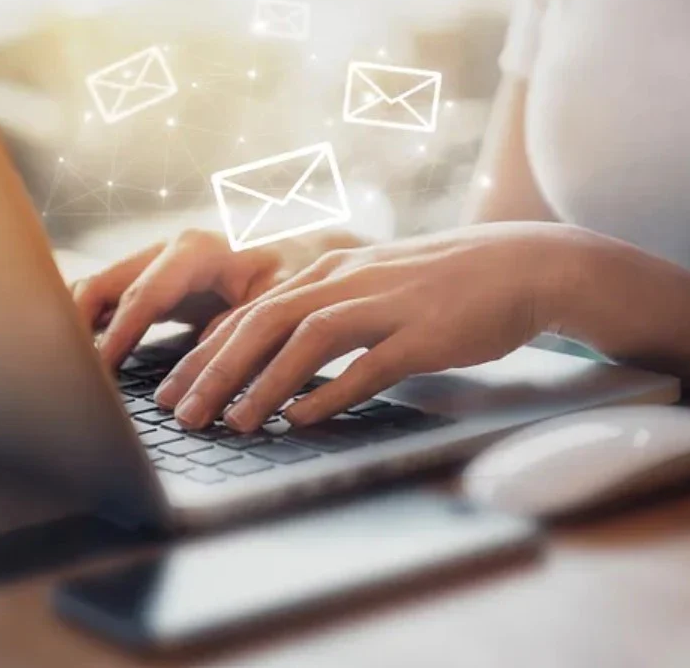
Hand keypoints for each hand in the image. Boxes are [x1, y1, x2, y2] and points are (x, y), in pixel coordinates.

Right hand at [70, 229, 360, 366]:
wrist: (306, 253)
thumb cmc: (297, 274)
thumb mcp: (279, 299)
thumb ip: (242, 325)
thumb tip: (203, 363)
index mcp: (197, 249)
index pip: (143, 295)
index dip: (119, 335)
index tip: (101, 370)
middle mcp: (167, 250)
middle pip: (102, 284)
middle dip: (78, 326)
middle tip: (68, 372)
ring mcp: (156, 265)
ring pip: (97, 290)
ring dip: (78, 327)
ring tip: (68, 370)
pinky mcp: (154, 283)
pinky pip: (109, 301)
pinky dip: (93, 327)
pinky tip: (86, 360)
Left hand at [154, 222, 579, 430]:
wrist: (518, 266)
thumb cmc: (440, 283)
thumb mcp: (371, 285)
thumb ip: (325, 313)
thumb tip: (277, 362)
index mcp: (328, 269)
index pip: (250, 310)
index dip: (205, 351)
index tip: (172, 389)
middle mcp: (347, 280)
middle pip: (263, 321)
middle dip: (215, 369)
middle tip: (181, 413)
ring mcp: (385, 304)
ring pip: (306, 340)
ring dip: (263, 383)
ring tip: (232, 423)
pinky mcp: (422, 333)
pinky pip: (367, 365)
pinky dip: (328, 393)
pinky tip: (300, 419)